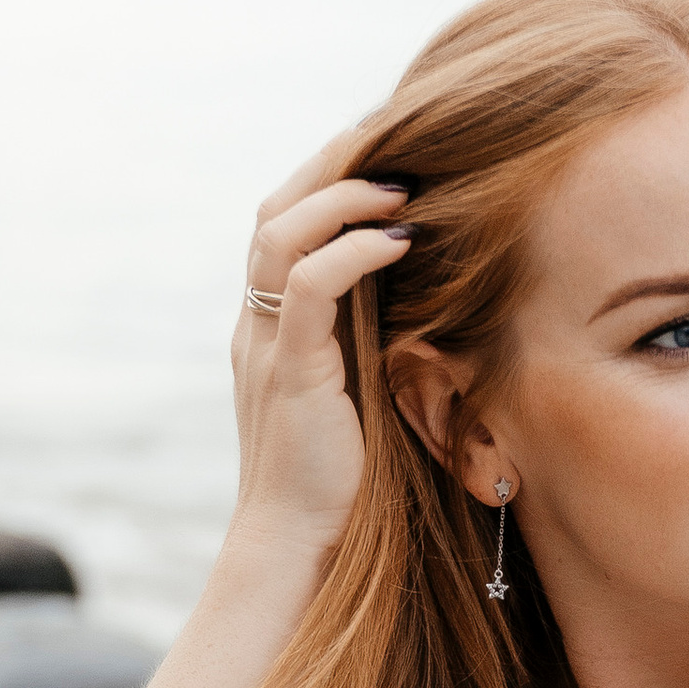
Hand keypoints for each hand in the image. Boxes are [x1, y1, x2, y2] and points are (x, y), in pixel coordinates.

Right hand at [226, 135, 413, 563]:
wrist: (300, 548)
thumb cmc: (342, 482)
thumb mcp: (361, 393)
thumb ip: (374, 342)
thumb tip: (431, 299)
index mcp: (269, 326)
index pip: (282, 224)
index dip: (328, 179)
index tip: (390, 156)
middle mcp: (257, 325)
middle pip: (273, 209)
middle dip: (332, 164)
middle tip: (395, 139)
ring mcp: (266, 346)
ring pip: (279, 232)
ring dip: (342, 196)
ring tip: (401, 183)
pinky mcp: (290, 374)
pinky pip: (307, 287)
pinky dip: (351, 251)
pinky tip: (400, 241)